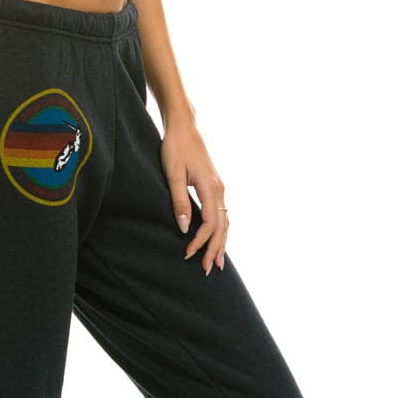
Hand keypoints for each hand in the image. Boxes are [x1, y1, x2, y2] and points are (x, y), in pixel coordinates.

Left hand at [160, 122, 228, 274]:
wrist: (184, 128)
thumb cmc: (175, 148)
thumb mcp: (172, 174)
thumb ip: (178, 201)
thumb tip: (184, 228)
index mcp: (210, 187)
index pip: (210, 223)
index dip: (201, 241)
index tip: (188, 254)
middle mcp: (219, 189)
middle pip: (222, 226)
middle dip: (215, 249)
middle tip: (207, 270)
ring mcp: (219, 188)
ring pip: (225, 221)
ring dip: (221, 242)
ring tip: (216, 262)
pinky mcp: (215, 187)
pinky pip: (222, 214)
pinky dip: (221, 230)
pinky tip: (218, 240)